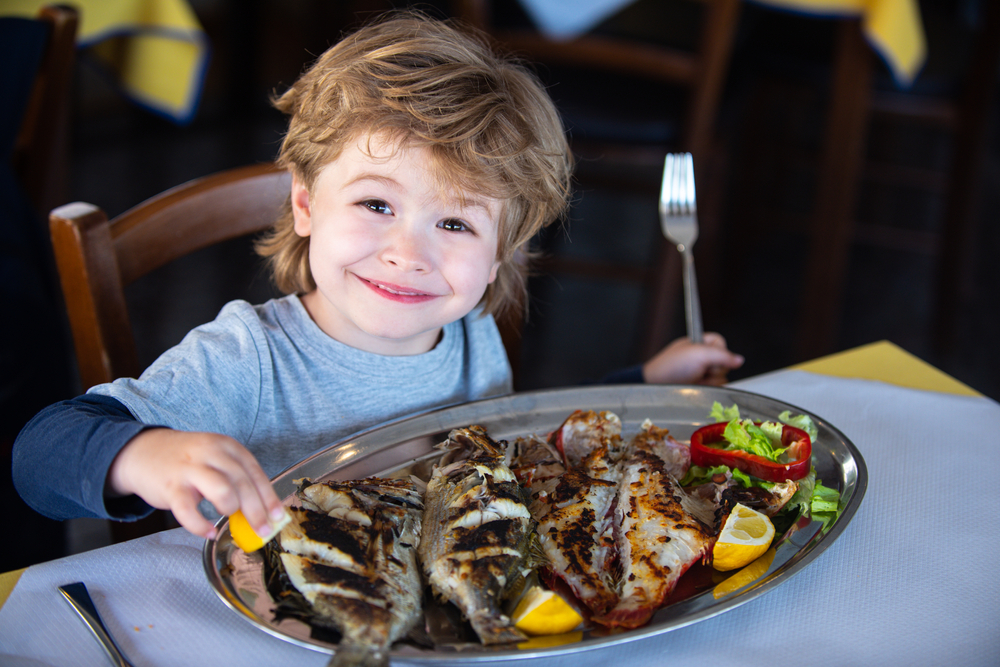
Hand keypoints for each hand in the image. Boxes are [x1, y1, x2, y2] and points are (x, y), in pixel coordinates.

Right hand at [107, 428, 284, 539]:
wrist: (142, 452)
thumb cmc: (186, 461)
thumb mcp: (215, 459)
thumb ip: (235, 479)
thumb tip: (261, 511)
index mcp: (227, 446)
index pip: (255, 473)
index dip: (269, 497)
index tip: (278, 516)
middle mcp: (211, 453)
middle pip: (243, 484)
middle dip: (257, 511)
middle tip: (263, 530)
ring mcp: (190, 469)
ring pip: (222, 491)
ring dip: (230, 508)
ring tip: (227, 516)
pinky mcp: (171, 486)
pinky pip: (189, 511)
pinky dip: (201, 526)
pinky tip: (208, 531)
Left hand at [641, 332, 743, 385]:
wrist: (657, 386)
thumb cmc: (671, 366)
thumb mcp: (698, 354)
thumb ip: (722, 355)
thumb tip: (740, 360)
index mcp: (699, 343)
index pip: (721, 342)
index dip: (719, 349)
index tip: (709, 355)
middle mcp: (702, 357)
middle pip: (724, 361)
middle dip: (714, 367)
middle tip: (699, 368)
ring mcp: (701, 372)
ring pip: (722, 376)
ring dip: (710, 379)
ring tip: (695, 378)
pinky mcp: (701, 386)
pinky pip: (716, 387)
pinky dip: (707, 387)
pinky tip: (696, 386)